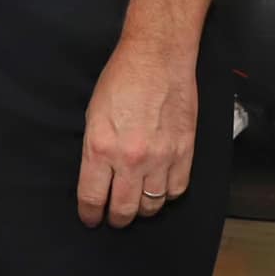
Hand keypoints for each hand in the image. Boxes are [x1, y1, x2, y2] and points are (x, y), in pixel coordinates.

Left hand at [76, 36, 196, 227]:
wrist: (157, 57)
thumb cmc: (121, 79)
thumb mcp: (93, 114)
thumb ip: (95, 150)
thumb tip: (97, 178)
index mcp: (101, 148)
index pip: (93, 198)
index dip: (90, 214)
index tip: (91, 218)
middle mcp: (130, 159)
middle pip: (123, 210)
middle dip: (115, 218)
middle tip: (113, 217)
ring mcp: (160, 158)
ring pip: (151, 205)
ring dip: (141, 209)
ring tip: (136, 203)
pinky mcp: (184, 152)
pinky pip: (176, 190)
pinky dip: (166, 195)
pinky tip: (159, 188)